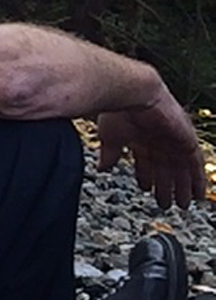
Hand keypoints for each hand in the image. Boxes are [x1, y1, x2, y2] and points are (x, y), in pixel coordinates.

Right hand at [97, 90, 209, 210]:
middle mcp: (158, 139)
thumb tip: (102, 168)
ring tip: (183, 205)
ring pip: (181, 168)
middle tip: (166, 204)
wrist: (134, 95)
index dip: (146, 176)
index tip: (146, 188)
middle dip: (165, 186)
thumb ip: (109, 155)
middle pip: (165, 168)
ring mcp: (173, 139)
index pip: (145, 161)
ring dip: (182, 187)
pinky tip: (198, 192)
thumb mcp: (110, 138)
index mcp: (140, 137)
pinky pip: (196, 163)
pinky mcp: (186, 140)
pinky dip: (197, 179)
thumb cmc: (119, 111)